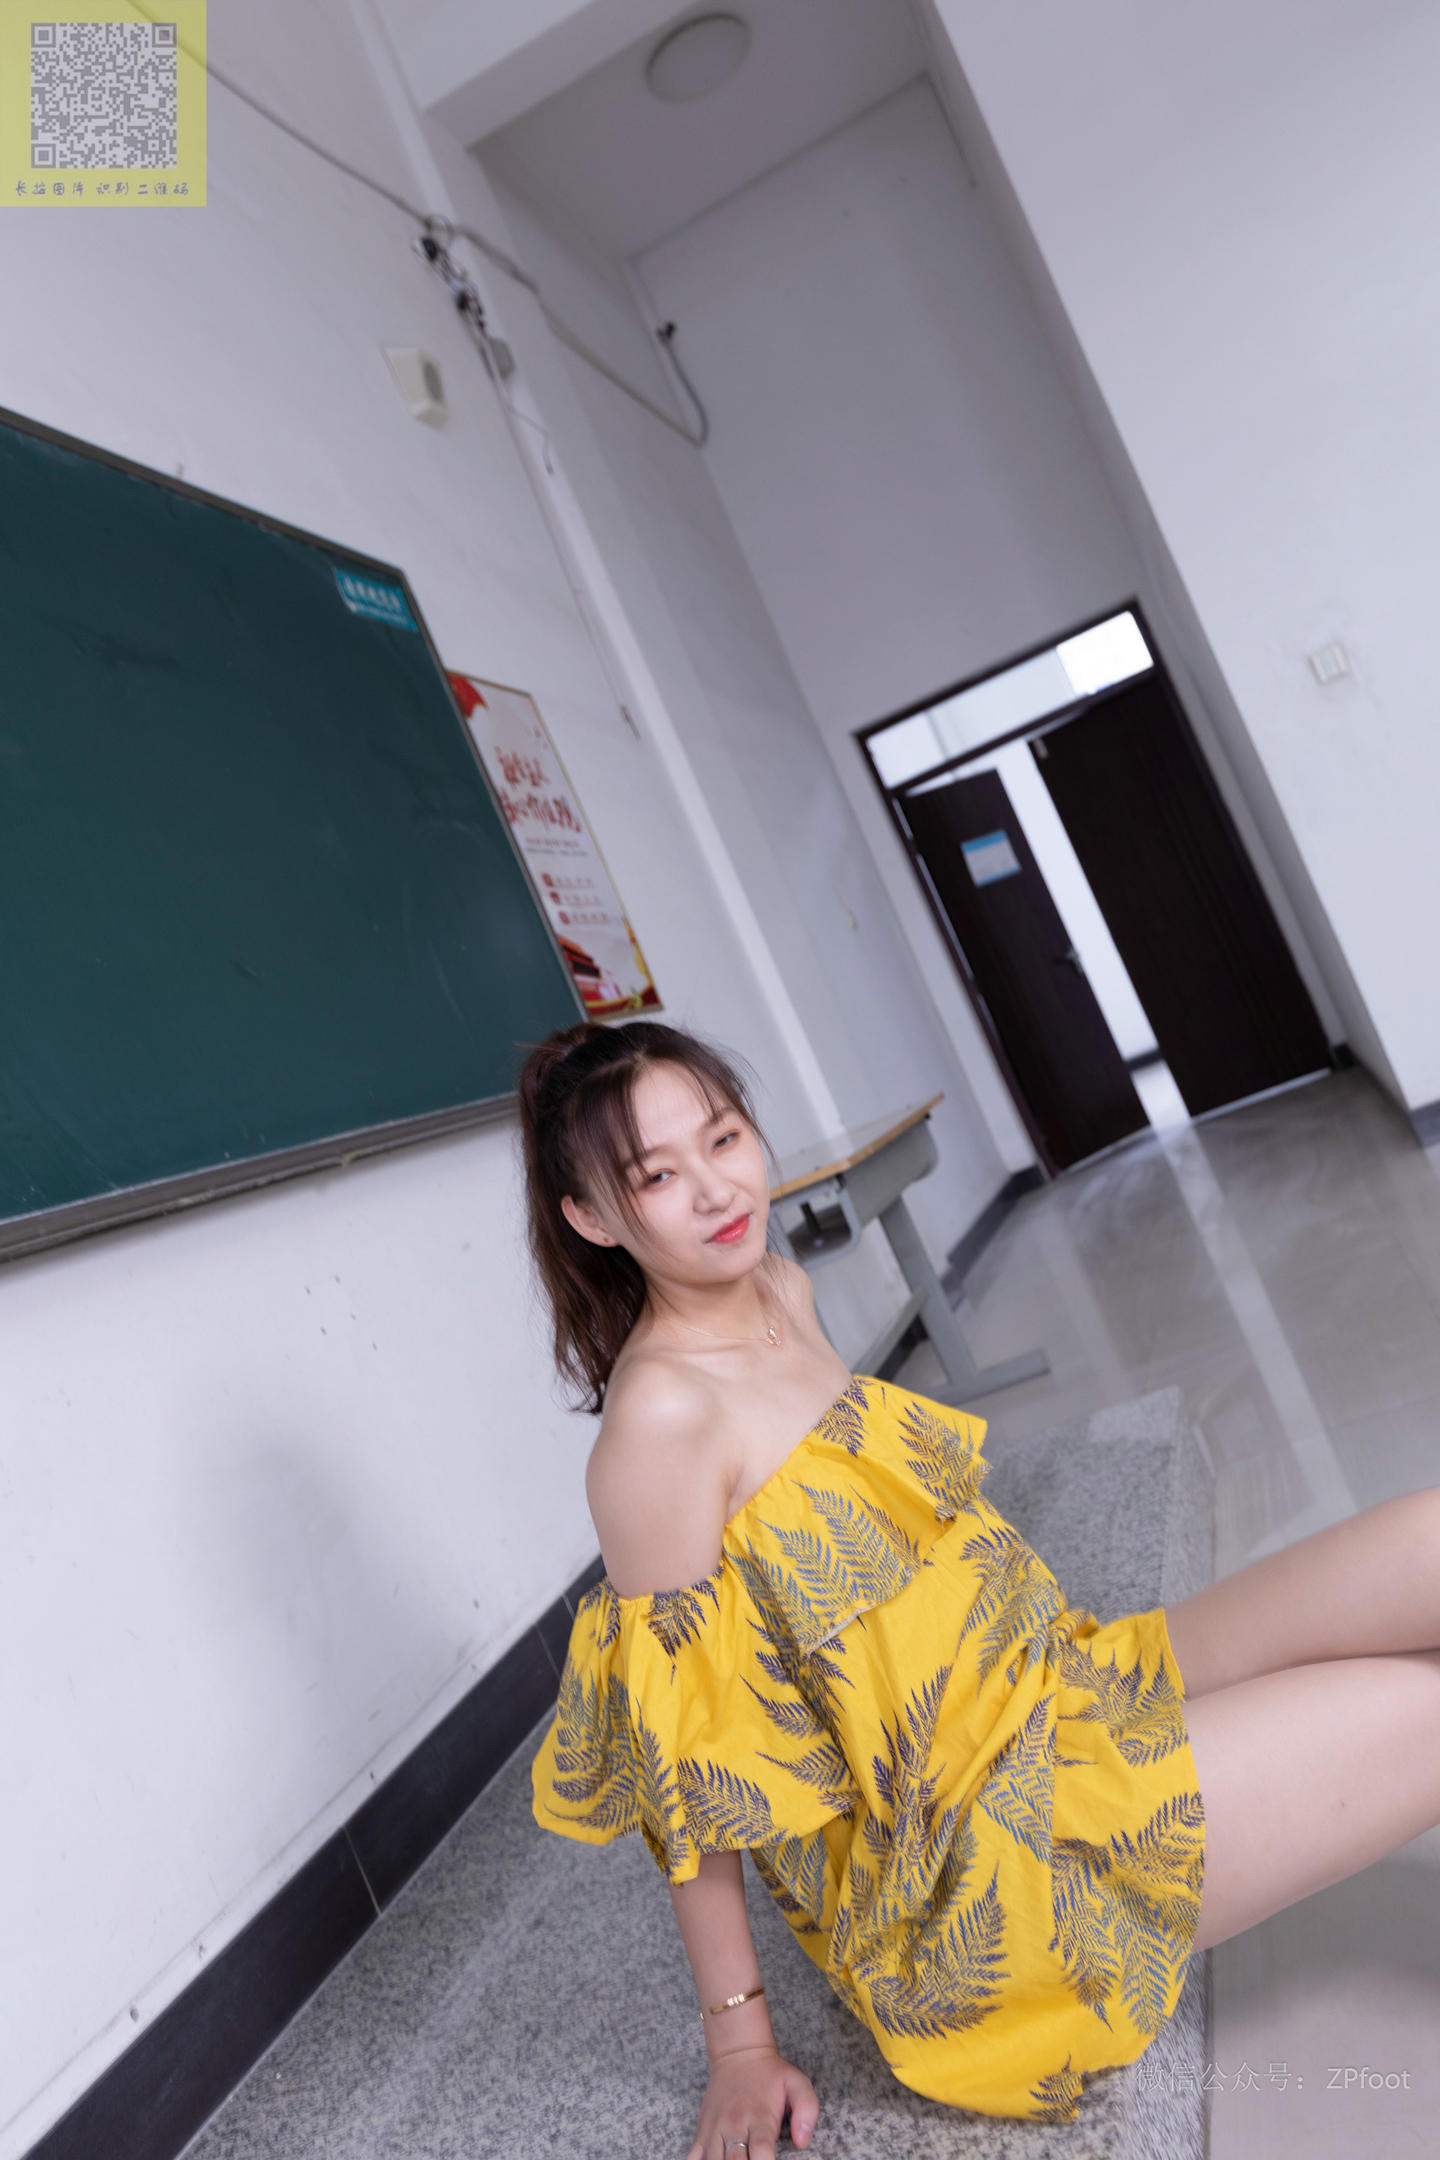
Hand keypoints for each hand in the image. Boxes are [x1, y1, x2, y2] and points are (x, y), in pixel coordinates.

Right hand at [683, 2043, 818, 2159]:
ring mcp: (715, 2129)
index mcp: (760, 2117)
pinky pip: (693, 2157)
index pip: (761, 2152)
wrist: (738, 2053)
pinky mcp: (703, 2131)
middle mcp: (735, 2125)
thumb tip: (802, 2141)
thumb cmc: (771, 2074)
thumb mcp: (797, 2082)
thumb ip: (807, 2110)